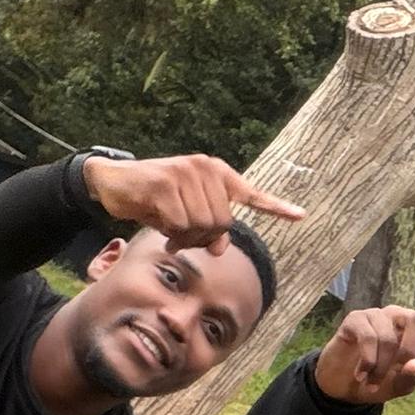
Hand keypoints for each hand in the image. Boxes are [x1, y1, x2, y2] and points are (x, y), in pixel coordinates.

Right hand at [80, 152, 304, 252]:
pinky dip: (169, 231)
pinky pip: (180, 224)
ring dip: (184, 236)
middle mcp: (204, 168)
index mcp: (215, 172)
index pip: (251, 194)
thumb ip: (209, 228)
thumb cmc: (154, 199)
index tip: (300, 216)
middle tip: (179, 234)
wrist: (113, 182)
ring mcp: (185, 173)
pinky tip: (156, 220)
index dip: (276, 208)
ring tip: (168, 226)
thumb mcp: (185, 215)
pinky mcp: (165, 183)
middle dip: (202, 237)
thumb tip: (221, 247)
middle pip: (222, 223)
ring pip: (203, 226)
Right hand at [312, 250, 414, 405]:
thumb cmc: (376, 382)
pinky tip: (361, 374)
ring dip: (382, 366)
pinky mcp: (355, 319)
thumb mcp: (399, 386)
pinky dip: (368, 363)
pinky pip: (369, 339)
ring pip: (390, 338)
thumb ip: (411, 378)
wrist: (343, 386)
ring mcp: (375, 315)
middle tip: (394, 375)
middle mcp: (397, 316)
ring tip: (372, 379)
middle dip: (409, 351)